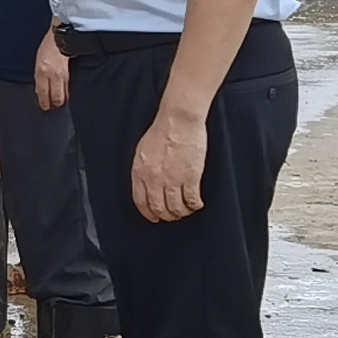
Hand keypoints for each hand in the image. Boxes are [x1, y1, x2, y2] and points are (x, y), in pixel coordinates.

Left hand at [33, 42, 70, 112]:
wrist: (60, 37)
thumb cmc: (47, 50)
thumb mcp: (38, 63)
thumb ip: (39, 78)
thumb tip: (40, 92)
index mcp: (41, 72)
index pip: (43, 93)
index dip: (45, 103)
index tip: (45, 107)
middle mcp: (53, 75)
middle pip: (57, 98)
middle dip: (56, 104)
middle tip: (54, 105)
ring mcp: (64, 74)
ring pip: (66, 94)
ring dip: (63, 98)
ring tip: (61, 100)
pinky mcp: (72, 73)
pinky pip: (70, 86)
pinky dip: (68, 91)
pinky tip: (67, 91)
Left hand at [130, 105, 207, 223]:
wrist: (178, 121)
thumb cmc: (161, 131)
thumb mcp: (142, 151)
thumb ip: (142, 169)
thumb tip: (145, 183)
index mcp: (140, 173)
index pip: (141, 201)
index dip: (148, 212)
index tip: (153, 217)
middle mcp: (154, 180)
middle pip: (158, 207)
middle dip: (165, 216)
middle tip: (171, 217)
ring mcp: (172, 180)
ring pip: (175, 207)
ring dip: (181, 213)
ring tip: (185, 211)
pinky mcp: (190, 177)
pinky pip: (191, 199)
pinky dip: (194, 205)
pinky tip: (197, 205)